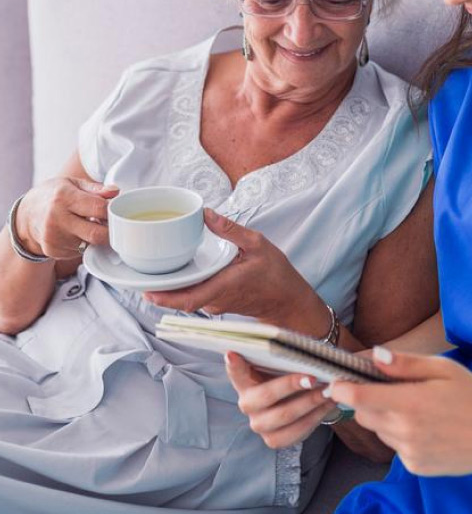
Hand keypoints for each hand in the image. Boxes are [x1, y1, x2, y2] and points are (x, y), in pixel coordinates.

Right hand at [16, 178, 118, 260]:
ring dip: (96, 237)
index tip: (115, 209)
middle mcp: (57, 219)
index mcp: (64, 198)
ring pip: (90, 244)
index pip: (99, 208)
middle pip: (97, 234)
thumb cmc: (54, 195)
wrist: (27, 214)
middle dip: (110, 231)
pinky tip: (77, 233)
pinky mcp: (53, 251)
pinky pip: (80, 252)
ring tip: (89, 224)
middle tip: (110, 223)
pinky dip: (84, 244)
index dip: (112, 210)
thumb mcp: (73, 184)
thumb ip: (96, 188)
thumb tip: (115, 191)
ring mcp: (54, 238)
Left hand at [145, 208, 328, 331]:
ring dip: (169, 289)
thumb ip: (231, 230)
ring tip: (151, 271)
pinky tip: (176, 273)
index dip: (166, 297)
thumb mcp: (258, 244)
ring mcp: (216, 304)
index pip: (189, 298)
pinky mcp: (217, 303)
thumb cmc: (276, 274)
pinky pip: (194, 297)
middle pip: (180, 300)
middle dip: (158, 291)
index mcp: (225, 285)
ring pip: (186, 299)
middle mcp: (216, 299)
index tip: (146, 290)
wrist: (288, 300)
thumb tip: (207, 214)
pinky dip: (182, 287)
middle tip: (137, 276)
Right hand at [225, 352, 334, 447]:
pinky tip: (328, 403)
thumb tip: (288, 341)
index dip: (234, 365)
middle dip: (290, 385)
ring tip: (328, 390)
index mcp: (244, 380)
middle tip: (313, 377)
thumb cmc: (289, 371)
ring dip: (310, 402)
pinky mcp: (274, 440)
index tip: (232, 354)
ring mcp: (259, 424)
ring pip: (284, 416)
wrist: (300, 397)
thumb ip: (280, 351)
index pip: (235, 370)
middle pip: (265, 396)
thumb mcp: (282, 359)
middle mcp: (247, 403)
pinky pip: (296, 432)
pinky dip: (316, 417)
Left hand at [329, 349, 471, 476]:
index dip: (342, 388)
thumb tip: (373, 356)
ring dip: (385, 416)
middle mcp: (405, 432)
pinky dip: (400, 434)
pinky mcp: (416, 466)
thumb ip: (404, 363)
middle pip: (363, 414)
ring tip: (415, 406)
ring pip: (379, 430)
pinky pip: (394, 445)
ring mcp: (410, 453)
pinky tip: (425, 425)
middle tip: (388, 386)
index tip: (337, 380)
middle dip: (366, 399)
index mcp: (410, 404)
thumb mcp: (442, 368)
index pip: (358, 398)